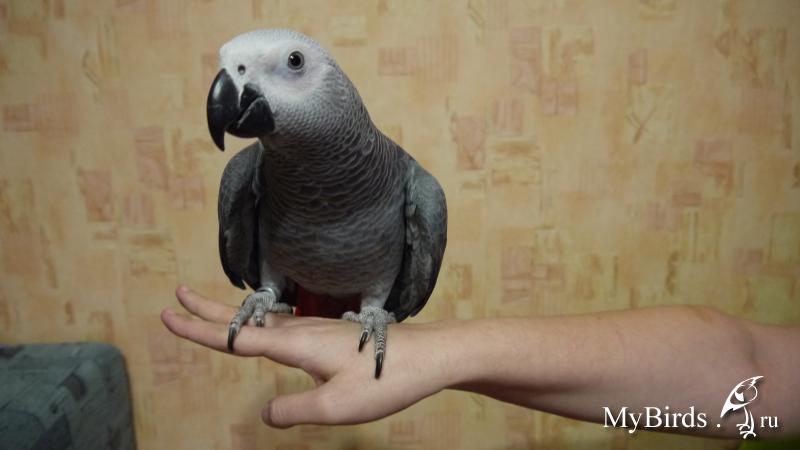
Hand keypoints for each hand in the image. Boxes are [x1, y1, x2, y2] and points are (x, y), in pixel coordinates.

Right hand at [161, 286, 465, 427]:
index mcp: (296, 344)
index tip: (168, 317)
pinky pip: (282, 326)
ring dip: (231, 315)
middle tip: (175, 297)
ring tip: (208, 310)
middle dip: (207, 310)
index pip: (236, 337)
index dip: (199, 330)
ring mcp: (317, 330)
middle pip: (244, 319)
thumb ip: (295, 411)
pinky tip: (265, 330)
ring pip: (263, 320)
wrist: (430, 356)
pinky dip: (258, 324)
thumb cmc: (387, 379)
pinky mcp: (329, 336)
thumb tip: (266, 413)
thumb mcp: (337, 407)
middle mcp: (302, 331)